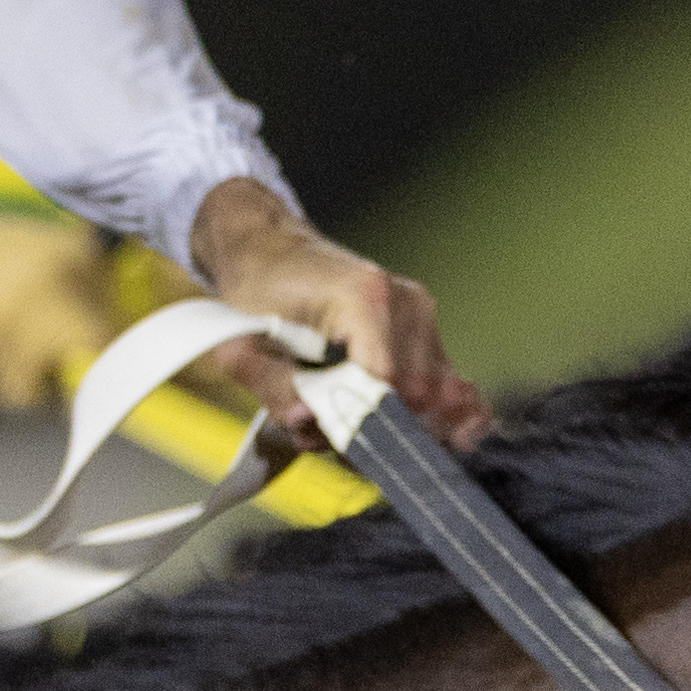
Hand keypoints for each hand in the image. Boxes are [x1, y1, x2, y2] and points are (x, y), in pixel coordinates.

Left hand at [185, 181, 487, 450]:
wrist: (271, 251)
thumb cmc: (255, 293)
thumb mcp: (241, 344)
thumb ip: (274, 387)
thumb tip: (308, 420)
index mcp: (363, 298)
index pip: (387, 383)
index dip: (363, 423)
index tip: (330, 440)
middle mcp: (404, 303)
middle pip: (416, 396)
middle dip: (375, 427)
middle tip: (326, 431)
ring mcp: (421, 313)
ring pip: (433, 397)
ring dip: (392, 422)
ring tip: (341, 414)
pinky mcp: (425, 326)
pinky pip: (444, 383)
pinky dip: (432, 411)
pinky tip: (448, 435)